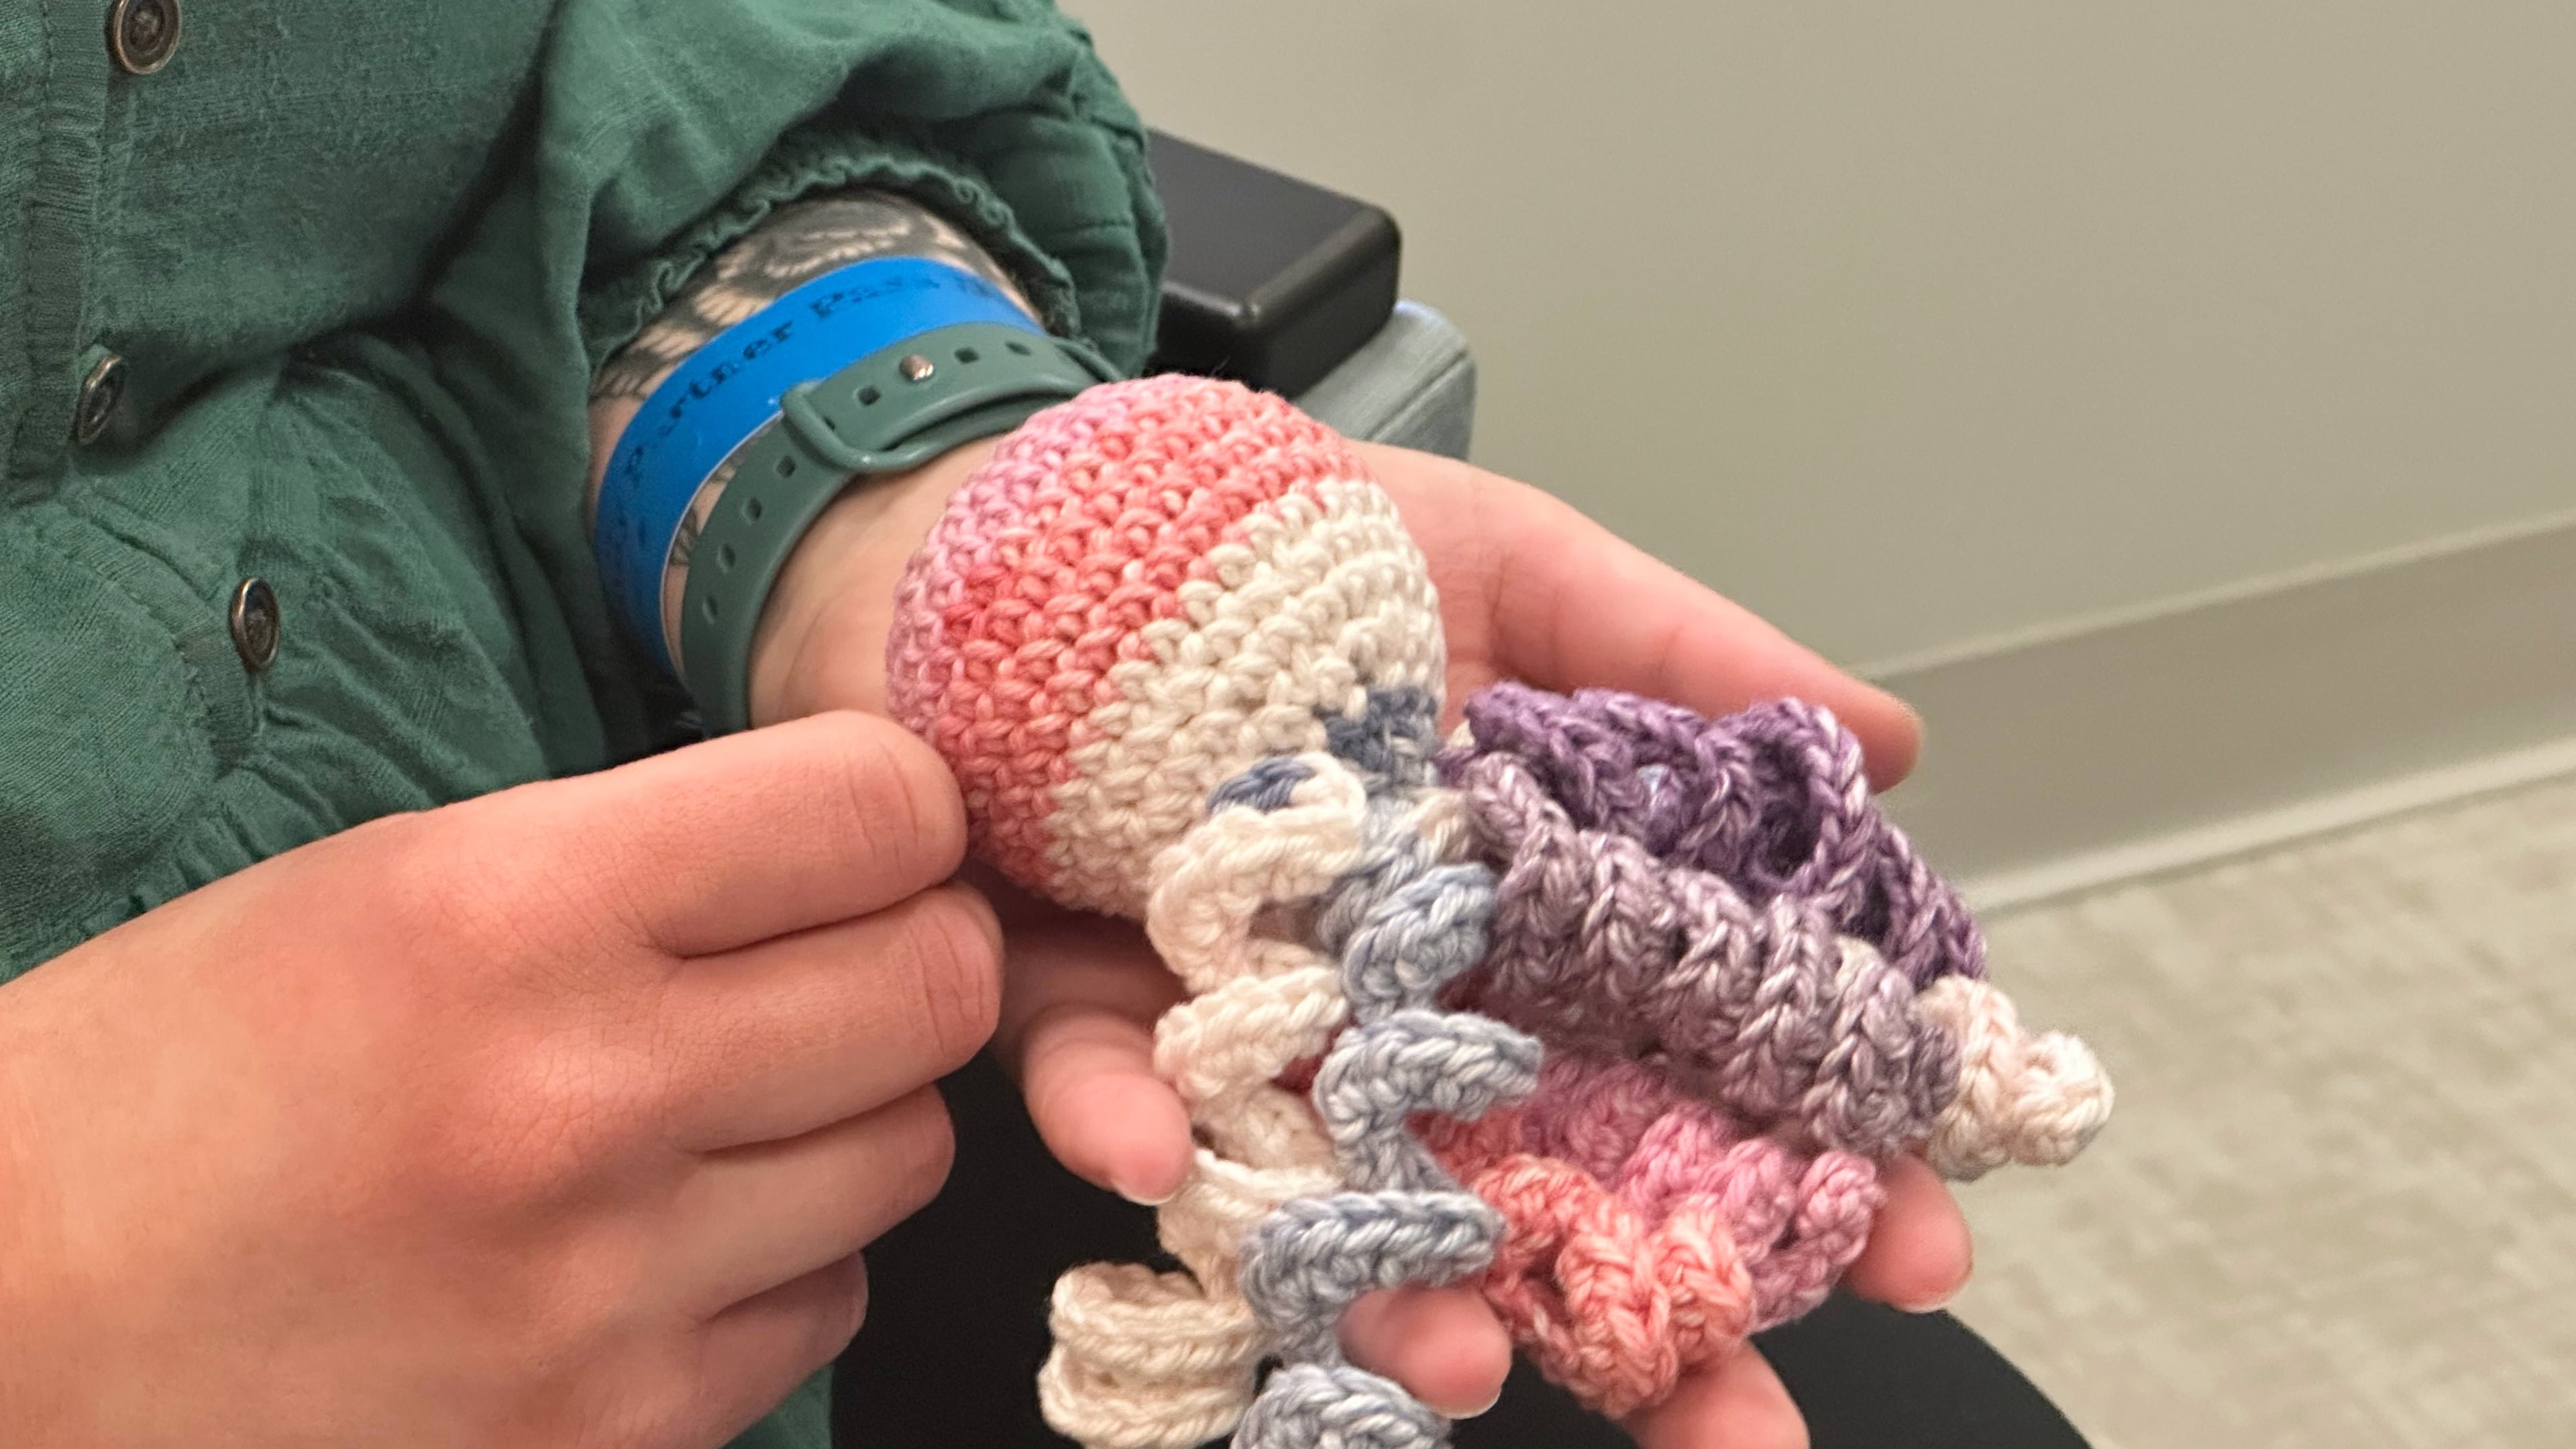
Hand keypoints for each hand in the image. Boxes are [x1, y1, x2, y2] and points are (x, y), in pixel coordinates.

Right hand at [0, 715, 1001, 1448]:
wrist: (10, 1324)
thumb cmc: (184, 1074)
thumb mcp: (396, 887)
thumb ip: (647, 861)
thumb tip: (871, 847)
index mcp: (512, 910)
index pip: (881, 810)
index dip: (897, 812)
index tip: (860, 835)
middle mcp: (583, 1099)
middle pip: (943, 989)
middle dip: (911, 958)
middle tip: (827, 968)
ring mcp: (610, 1291)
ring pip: (909, 1155)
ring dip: (845, 1122)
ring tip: (710, 1115)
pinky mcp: (616, 1435)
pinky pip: (824, 1306)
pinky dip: (774, 1266)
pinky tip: (652, 1245)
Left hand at [753, 440, 1964, 1445]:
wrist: (1026, 517)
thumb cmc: (1277, 536)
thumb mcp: (1507, 565)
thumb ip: (1681, 656)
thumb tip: (1900, 746)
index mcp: (1530, 907)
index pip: (1701, 1062)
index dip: (1818, 1161)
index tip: (1917, 1242)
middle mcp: (1405, 996)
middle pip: (1555, 1189)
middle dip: (1653, 1327)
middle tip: (1743, 1431)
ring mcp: (1256, 1019)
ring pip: (1349, 1196)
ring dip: (1397, 1297)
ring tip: (1459, 1367)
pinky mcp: (1089, 1004)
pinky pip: (1114, 1087)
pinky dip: (1134, 1120)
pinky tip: (1160, 1155)